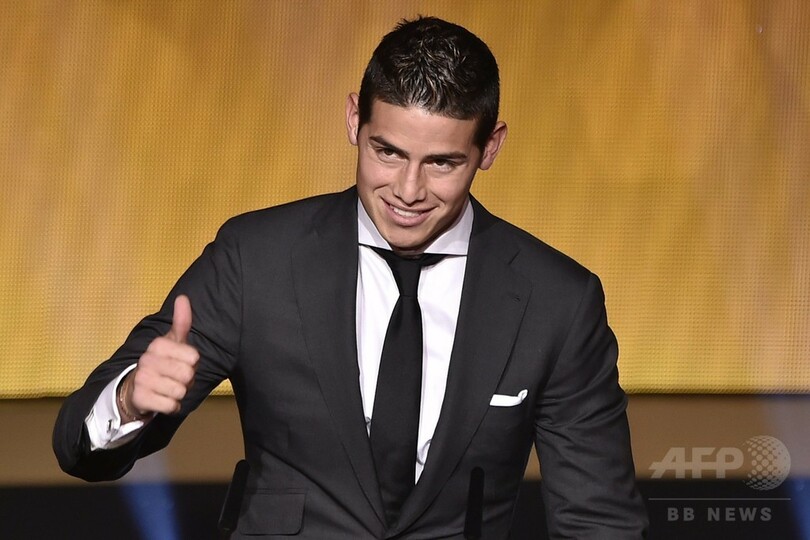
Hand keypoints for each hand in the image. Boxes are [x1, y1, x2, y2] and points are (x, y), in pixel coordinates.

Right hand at [119, 295, 199, 419]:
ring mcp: (142, 379)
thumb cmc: (162, 362)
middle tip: (175, 378)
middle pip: (188, 375)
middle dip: (187, 381)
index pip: (194, 357)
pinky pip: (172, 406)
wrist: (135, 389)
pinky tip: (163, 399)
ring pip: (181, 391)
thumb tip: (182, 297)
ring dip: (179, 393)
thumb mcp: (173, 341)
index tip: (181, 363)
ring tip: (168, 388)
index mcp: (158, 344)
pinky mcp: (140, 398)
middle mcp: (147, 359)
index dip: (192, 364)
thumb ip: (181, 321)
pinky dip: (172, 406)